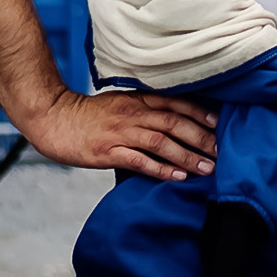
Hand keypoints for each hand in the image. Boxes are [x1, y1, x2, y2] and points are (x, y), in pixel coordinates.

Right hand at [22, 88, 218, 179]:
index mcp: (137, 100)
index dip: (199, 113)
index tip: (219, 123)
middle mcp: (133, 114)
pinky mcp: (109, 152)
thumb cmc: (88, 116)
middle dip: (201, 138)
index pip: (175, 104)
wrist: (54, 120)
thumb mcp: (119, 104)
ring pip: (162, 143)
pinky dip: (160, 168)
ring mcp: (121, 133)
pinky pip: (140, 160)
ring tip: (207, 168)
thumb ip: (144, 109)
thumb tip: (171, 121)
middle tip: (221, 151)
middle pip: (174, 124)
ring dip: (187, 156)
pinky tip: (177, 177)